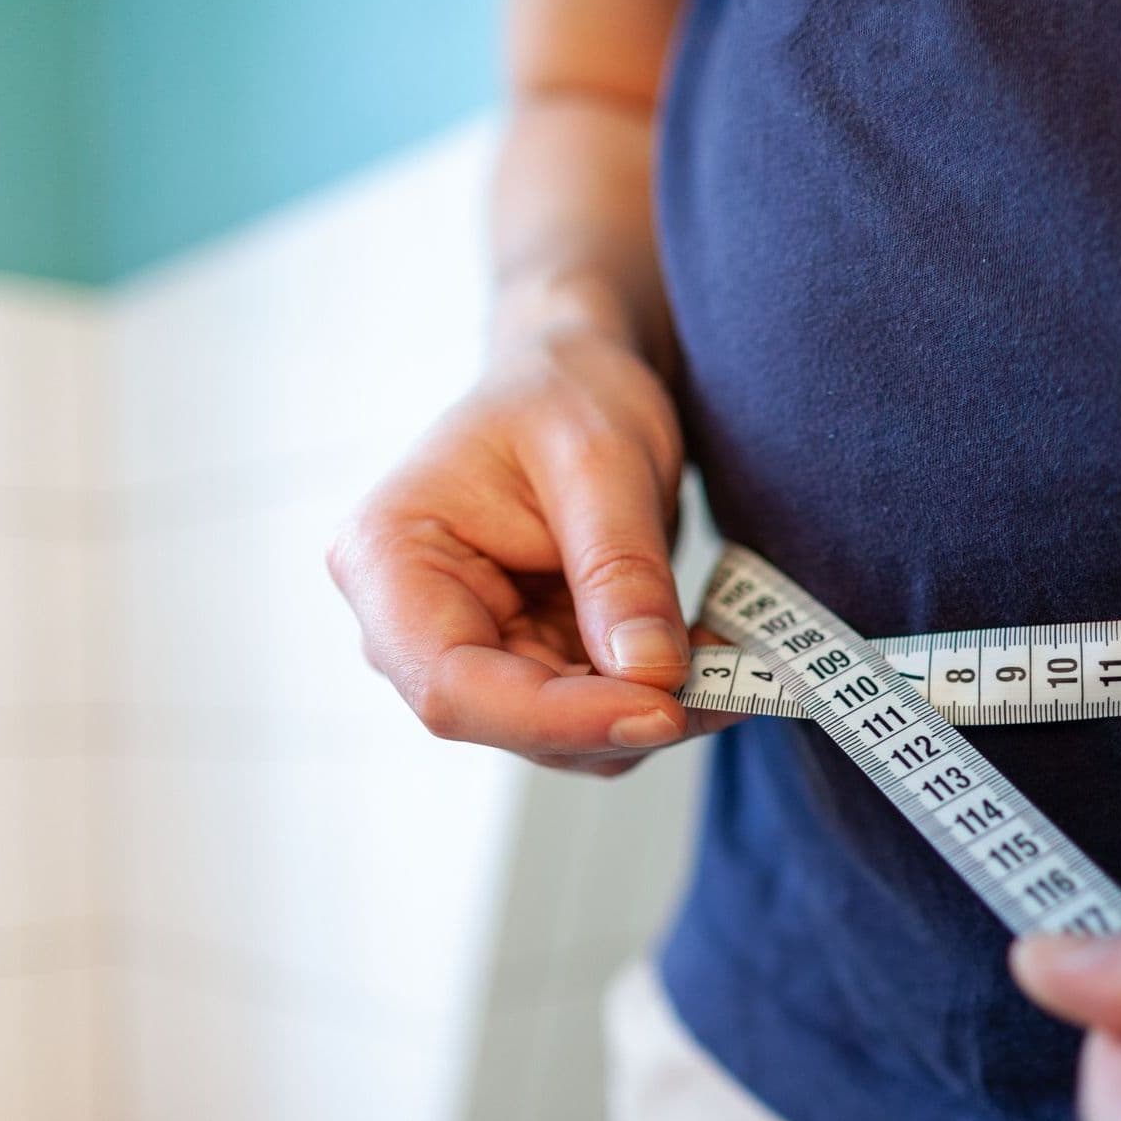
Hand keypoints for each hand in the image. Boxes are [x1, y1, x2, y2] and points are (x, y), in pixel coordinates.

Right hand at [330, 325, 723, 774]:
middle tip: (732, 683)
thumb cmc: (568, 395)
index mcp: (388, 560)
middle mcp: (410, 626)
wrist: (577, 381)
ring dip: (652, 715)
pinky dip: (660, 702)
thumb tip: (651, 677)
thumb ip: (620, 569)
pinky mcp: (530, 670)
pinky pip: (596, 718)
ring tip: (732, 658)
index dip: (556, 717)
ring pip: (562, 740)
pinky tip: (710, 658)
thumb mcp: (602, 461)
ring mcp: (471, 655)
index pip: (451, 686)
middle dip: (619, 718)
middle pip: (508, 724)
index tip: (662, 709)